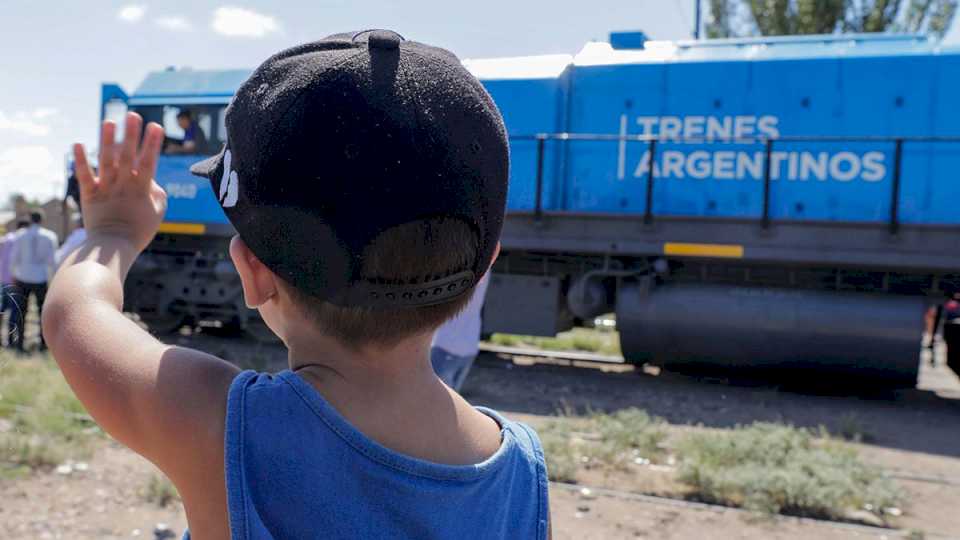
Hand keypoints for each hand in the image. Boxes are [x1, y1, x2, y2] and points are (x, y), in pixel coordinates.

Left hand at [73, 112, 167, 253]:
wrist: (112, 247)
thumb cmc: (139, 230)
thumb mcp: (158, 212)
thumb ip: (157, 192)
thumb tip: (151, 178)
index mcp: (142, 189)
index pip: (149, 162)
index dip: (152, 144)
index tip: (156, 126)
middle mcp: (123, 185)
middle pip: (127, 156)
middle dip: (131, 135)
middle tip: (133, 115)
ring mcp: (105, 188)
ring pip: (106, 161)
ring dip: (107, 140)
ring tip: (109, 121)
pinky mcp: (89, 194)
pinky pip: (84, 175)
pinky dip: (80, 160)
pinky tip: (78, 143)